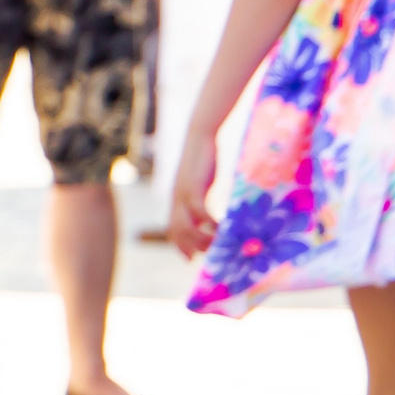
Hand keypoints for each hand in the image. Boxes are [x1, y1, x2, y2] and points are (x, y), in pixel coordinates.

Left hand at [167, 128, 219, 257]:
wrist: (199, 136)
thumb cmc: (203, 159)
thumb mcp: (201, 183)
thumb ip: (201, 198)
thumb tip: (209, 214)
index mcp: (176, 199)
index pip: (172, 228)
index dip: (179, 245)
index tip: (189, 259)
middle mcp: (175, 199)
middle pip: (177, 232)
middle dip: (190, 247)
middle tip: (206, 256)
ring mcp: (182, 194)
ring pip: (186, 227)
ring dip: (201, 239)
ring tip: (216, 245)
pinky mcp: (192, 188)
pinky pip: (200, 213)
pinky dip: (210, 224)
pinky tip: (222, 229)